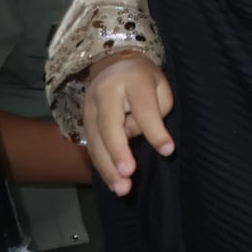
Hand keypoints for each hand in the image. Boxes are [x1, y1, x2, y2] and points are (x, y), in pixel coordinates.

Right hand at [82, 51, 174, 195]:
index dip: (155, 132)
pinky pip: (92, 146)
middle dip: (118, 153)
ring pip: (96, 141)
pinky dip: (102, 165)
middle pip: (109, 126)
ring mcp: (89, 108)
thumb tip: (135, 136)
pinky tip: (112, 181)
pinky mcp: (82, 120)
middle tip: (129, 174)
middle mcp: (105, 94)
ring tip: (121, 188)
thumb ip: (155, 110)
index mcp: (132, 81)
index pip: (144, 110)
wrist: (112, 63)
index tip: (168, 150)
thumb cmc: (145, 78)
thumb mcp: (160, 85)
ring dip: (108, 167)